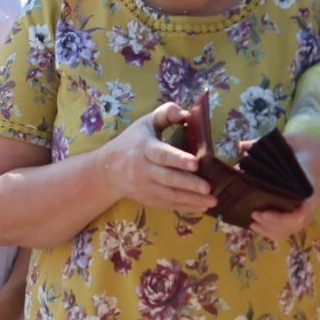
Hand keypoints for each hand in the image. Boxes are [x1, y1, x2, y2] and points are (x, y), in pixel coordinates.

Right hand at [99, 102, 214, 216]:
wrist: (107, 169)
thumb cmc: (131, 142)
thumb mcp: (145, 123)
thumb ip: (165, 114)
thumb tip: (185, 112)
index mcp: (145, 148)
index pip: (162, 154)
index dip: (178, 159)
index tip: (195, 163)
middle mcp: (144, 170)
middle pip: (167, 178)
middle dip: (188, 184)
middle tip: (208, 187)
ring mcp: (145, 187)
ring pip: (170, 195)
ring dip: (192, 199)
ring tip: (212, 201)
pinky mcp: (148, 199)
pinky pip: (168, 205)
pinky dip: (185, 207)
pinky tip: (202, 207)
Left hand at [247, 135, 319, 241]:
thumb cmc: (313, 151)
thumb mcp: (296, 141)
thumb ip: (271, 142)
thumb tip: (242, 145)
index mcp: (309, 186)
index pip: (303, 209)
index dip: (284, 217)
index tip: (265, 212)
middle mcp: (309, 202)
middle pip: (292, 224)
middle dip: (272, 223)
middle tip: (254, 213)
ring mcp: (305, 210)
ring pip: (290, 229)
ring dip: (271, 229)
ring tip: (253, 221)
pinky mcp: (301, 213)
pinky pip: (289, 229)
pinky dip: (274, 231)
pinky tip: (258, 226)